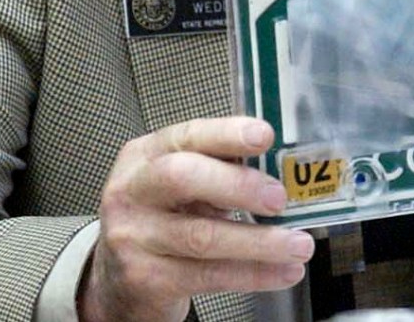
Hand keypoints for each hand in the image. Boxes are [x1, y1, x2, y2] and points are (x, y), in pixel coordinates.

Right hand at [78, 117, 313, 321]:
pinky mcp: (146, 279)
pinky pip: (209, 276)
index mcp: (144, 155)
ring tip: (299, 244)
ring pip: (202, 236)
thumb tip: (278, 162)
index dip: (227, 133)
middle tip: (279, 197)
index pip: (187, 135)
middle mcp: (132, 191)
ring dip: (260, 242)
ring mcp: (134, 237)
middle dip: (238, 185)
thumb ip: (216, 166)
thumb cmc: (162, 218)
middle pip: (183, 178)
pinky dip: (254, 274)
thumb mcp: (177, 184)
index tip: (265, 135)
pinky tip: (283, 272)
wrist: (114, 280)